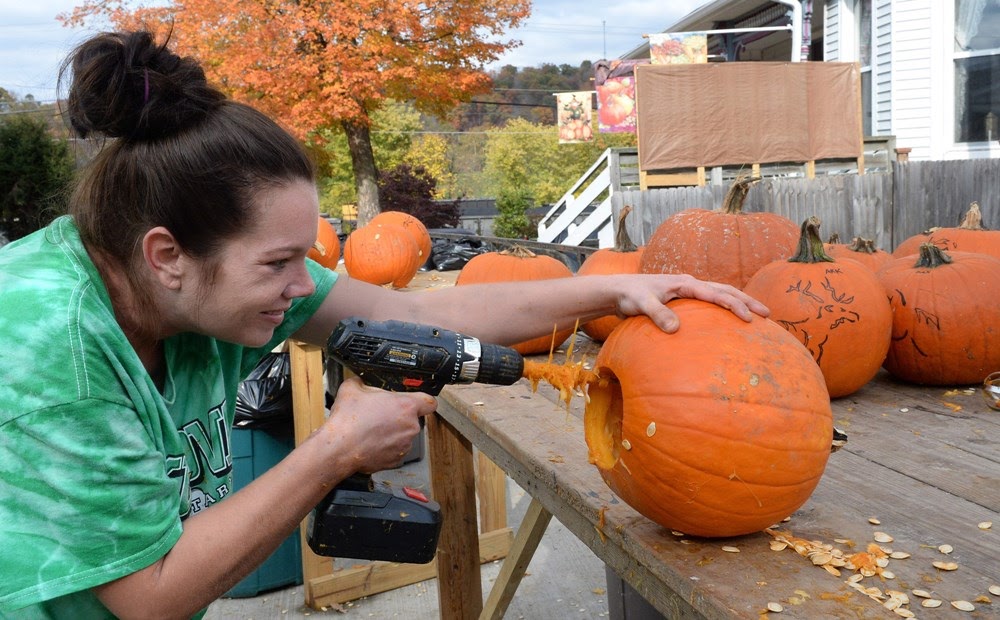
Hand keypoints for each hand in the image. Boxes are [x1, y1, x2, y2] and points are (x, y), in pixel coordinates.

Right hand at [322, 377, 436, 473]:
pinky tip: (371, 442)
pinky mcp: (396, 460)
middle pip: (412, 418)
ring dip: (393, 432)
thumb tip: (361, 381)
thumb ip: (363, 382)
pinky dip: (386, 447)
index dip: (422, 400)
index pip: (430, 401)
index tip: (415, 401)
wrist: (338, 449)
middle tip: (381, 413)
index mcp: (406, 406)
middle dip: (399, 415)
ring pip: (404, 434)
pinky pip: (395, 450)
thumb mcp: (352, 388)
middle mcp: (410, 426)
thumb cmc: (348, 421)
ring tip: (372, 429)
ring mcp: (404, 445)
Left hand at [614, 274, 769, 332]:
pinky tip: (730, 321)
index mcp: (685, 284)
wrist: (619, 290)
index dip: (734, 306)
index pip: (716, 294)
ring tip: (757, 315)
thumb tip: (676, 329)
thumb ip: (657, 314)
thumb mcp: (642, 305)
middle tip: (767, 314)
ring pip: (721, 293)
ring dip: (739, 302)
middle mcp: (690, 284)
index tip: (749, 319)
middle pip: (726, 290)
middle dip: (747, 301)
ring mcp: (688, 290)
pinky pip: (710, 301)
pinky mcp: (685, 299)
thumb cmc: (630, 296)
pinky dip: (725, 307)